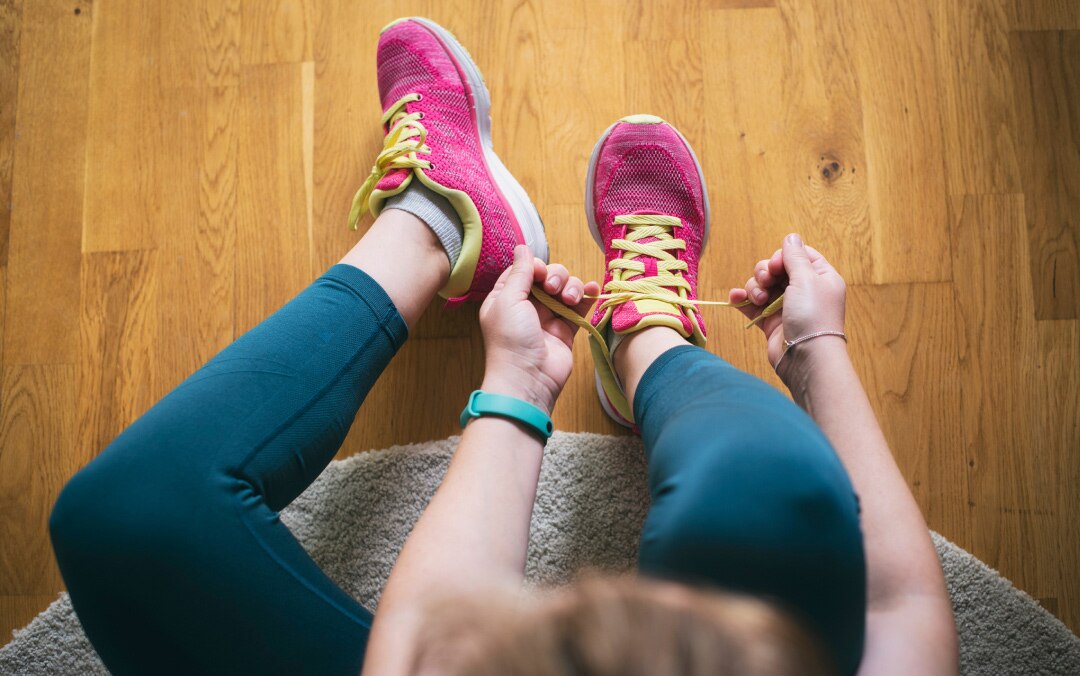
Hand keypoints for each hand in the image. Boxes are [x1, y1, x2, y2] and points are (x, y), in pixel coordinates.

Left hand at [478, 245, 599, 413]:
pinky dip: (587, 296)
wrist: (528, 379)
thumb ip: (519, 273)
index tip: (540, 275)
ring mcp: (548, 317)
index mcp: (507, 297)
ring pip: (566, 288)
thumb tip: (522, 247)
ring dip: (572, 287)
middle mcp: (527, 305)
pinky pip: (580, 306)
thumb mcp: (508, 300)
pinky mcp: (566, 329)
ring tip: (569, 300)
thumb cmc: (511, 340)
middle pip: (549, 276)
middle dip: (556, 276)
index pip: (525, 270)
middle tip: (554, 290)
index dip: (536, 267)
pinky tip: (592, 291)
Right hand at [728, 233, 846, 382]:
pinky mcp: (770, 321)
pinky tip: (736, 298)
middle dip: (764, 272)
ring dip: (754, 287)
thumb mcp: (807, 279)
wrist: (806, 357)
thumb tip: (791, 236)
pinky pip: (751, 304)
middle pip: (775, 269)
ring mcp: (785, 306)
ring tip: (758, 299)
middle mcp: (803, 290)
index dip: (782, 256)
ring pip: (761, 285)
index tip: (777, 266)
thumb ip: (795, 257)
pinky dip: (742, 299)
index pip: (798, 255)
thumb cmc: (813, 316)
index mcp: (820, 277)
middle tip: (766, 282)